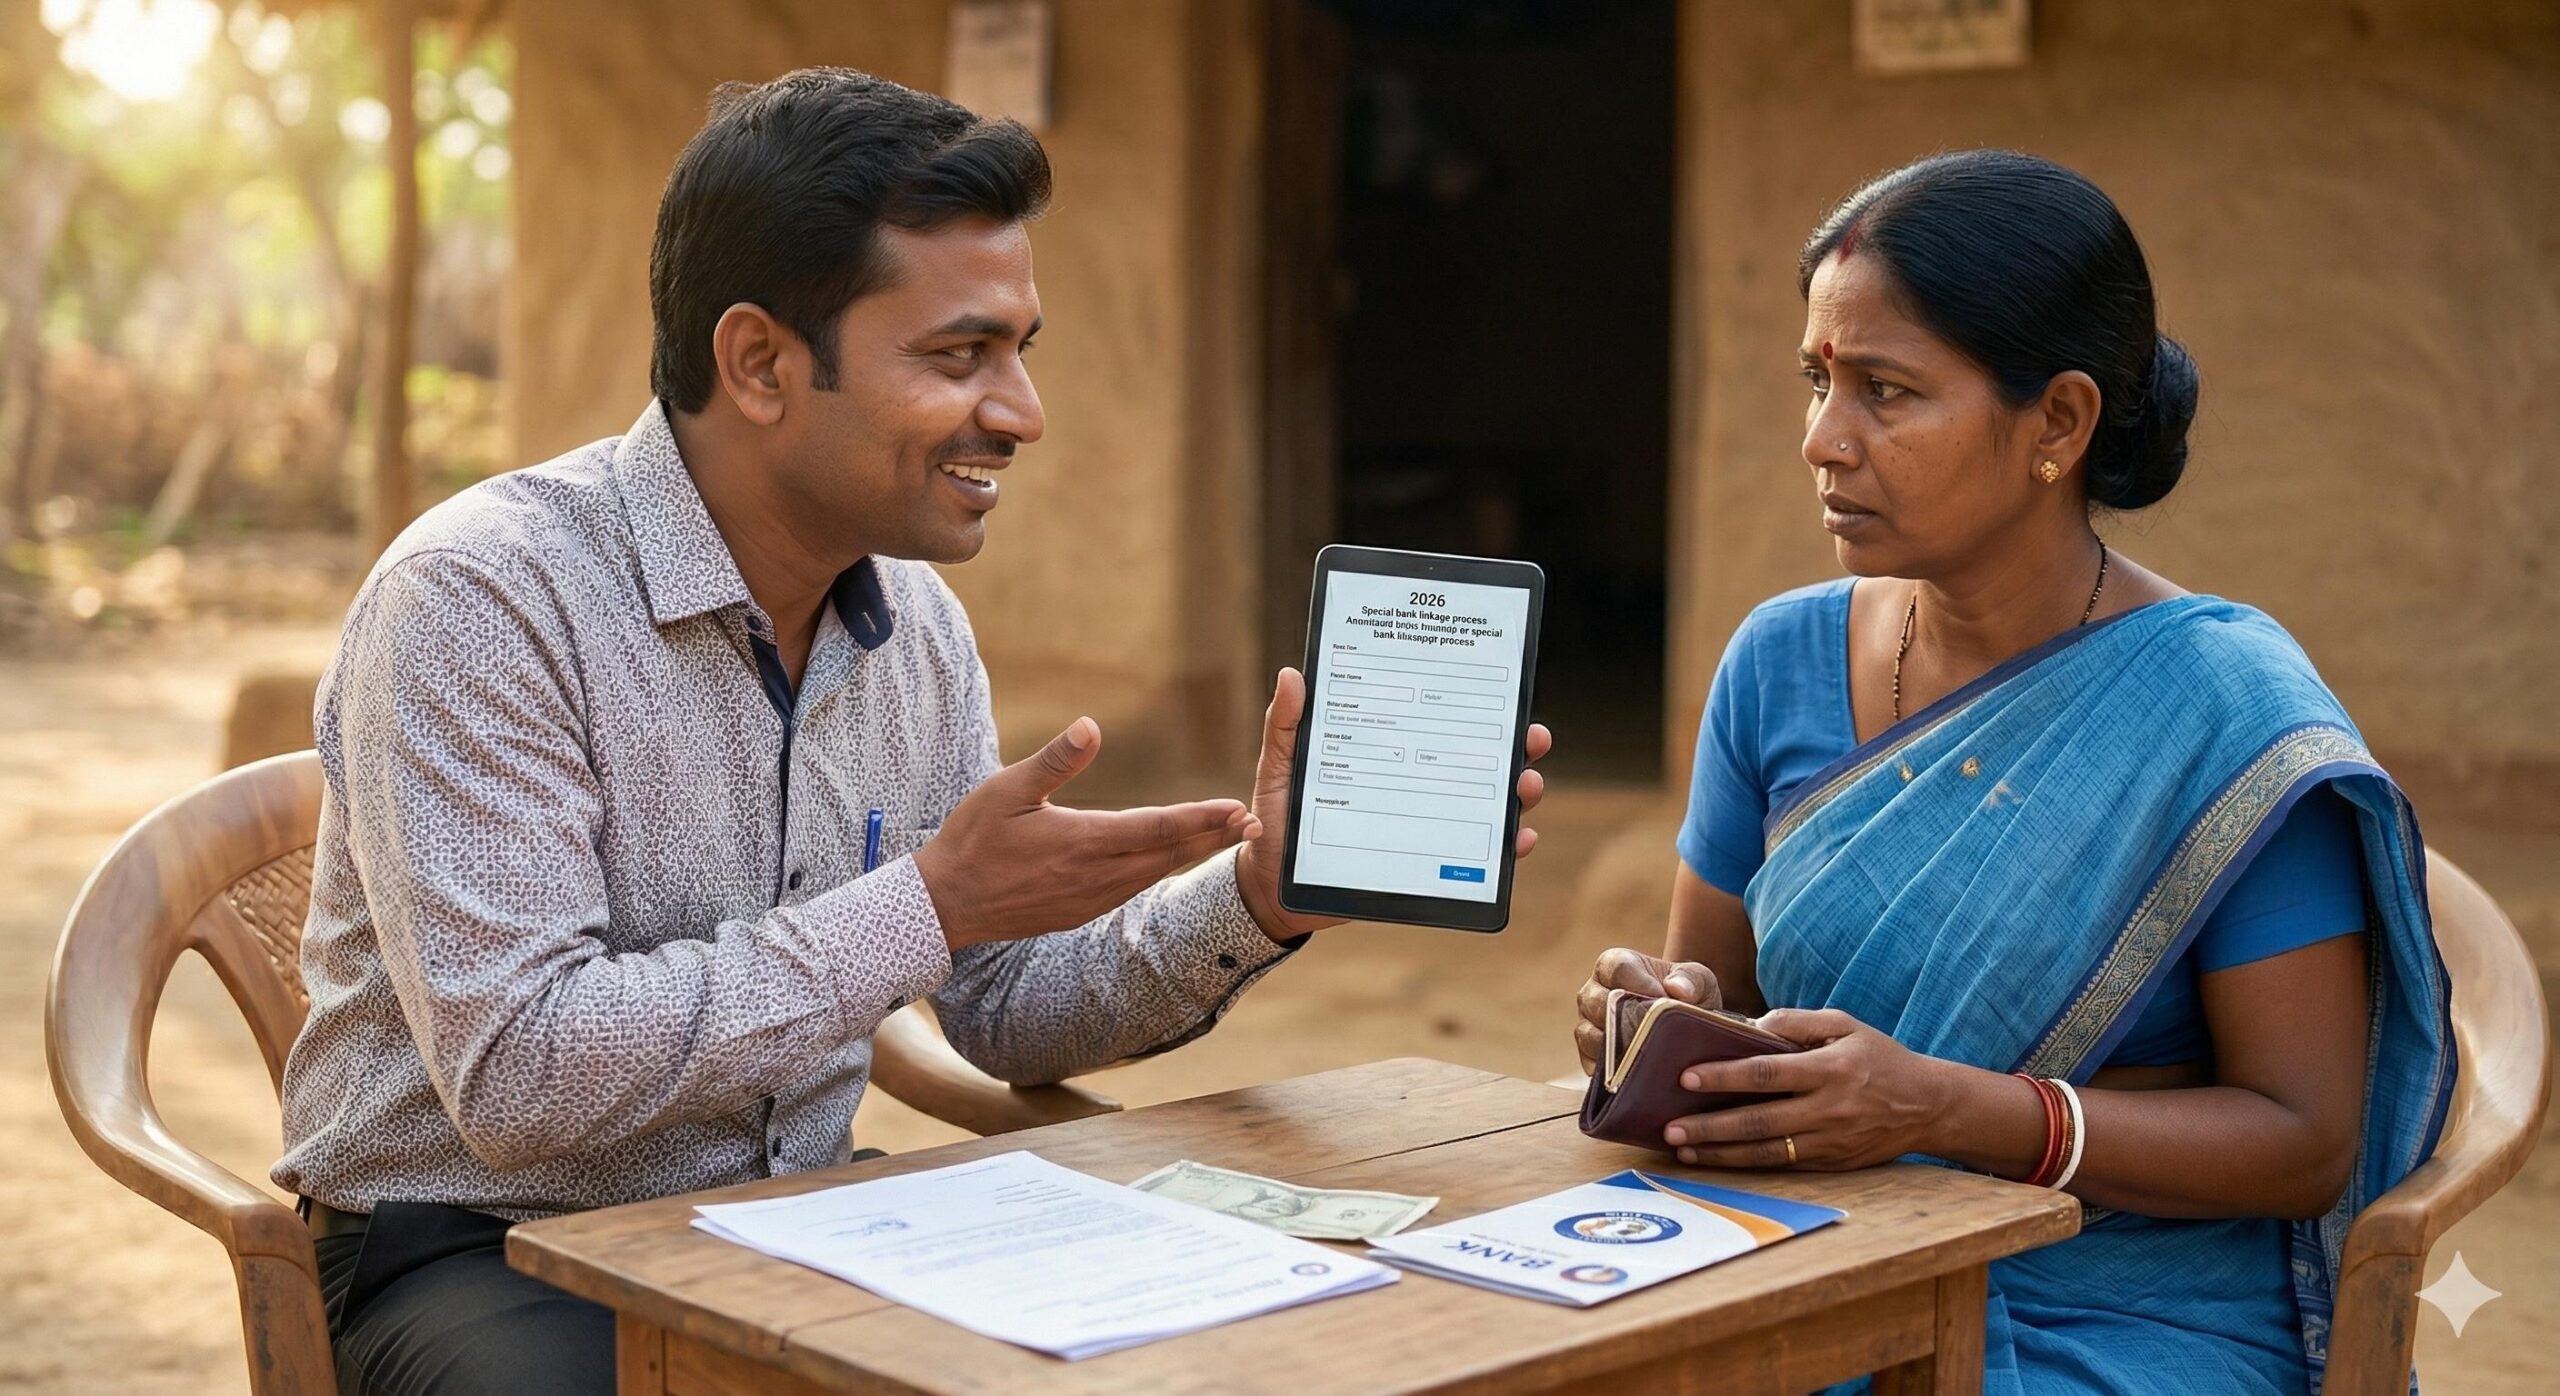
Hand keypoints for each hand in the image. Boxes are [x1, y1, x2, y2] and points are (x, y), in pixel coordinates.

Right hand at [913, 717, 1258, 950]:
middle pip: (1169, 855)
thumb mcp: (1006, 790)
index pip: (1157, 828)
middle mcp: (1096, 876)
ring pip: (1155, 875)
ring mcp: (1090, 899)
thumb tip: (1092, 726)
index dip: (1201, 818)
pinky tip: (1173, 861)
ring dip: (1193, 855)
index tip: (1237, 808)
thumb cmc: (972, 840)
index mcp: (1082, 841)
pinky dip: (1162, 871)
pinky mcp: (1080, 911)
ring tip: (1226, 836)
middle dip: (1213, 837)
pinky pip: (1134, 888)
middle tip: (1254, 823)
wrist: (945, 905)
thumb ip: (1055, 760)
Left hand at [1233, 666, 1553, 942]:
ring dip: (1519, 794)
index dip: (1475, 709)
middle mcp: (1418, 786)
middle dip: (1515, 748)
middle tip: (1530, 739)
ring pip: (1488, 806)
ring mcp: (1428, 826)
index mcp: (1389, 754)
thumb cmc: (1277, 820)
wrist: (1273, 886)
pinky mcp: (1429, 867)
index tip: (1504, 693)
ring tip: (1525, 787)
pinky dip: (1507, 850)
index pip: (1439, 725)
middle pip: (1477, 762)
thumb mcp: (1279, 768)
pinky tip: (1520, 840)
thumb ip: (1286, 725)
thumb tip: (1293, 674)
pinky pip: (1479, 862)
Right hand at [1573, 948, 1718, 1076]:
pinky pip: (1591, 1062)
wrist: (1684, 1026)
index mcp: (1616, 964)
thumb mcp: (1700, 982)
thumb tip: (1676, 989)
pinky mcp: (1588, 1052)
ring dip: (1616, 1047)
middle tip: (1653, 1033)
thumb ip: (1692, 979)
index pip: (1616, 968)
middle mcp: (1594, 991)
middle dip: (1625, 1018)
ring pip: (1589, 1034)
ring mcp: (1588, 1022)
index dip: (1637, 983)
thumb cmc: (1688, 996)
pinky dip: (1609, 1071)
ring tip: (1644, 1055)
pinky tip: (1631, 1074)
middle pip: (1597, 1002)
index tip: (1661, 998)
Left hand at [1658, 1008, 1955, 1170]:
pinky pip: (1780, 1164)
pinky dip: (1744, 1163)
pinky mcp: (1831, 1162)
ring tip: (1682, 1147)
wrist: (1928, 1105)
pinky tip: (1715, 1158)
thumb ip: (1797, 1021)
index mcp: (1830, 1069)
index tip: (1687, 1076)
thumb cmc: (1879, 1057)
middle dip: (1711, 1125)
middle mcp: (1828, 1109)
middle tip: (1670, 1125)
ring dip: (1720, 1151)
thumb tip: (1749, 1025)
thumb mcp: (1845, 1025)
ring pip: (1766, 1150)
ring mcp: (1829, 1140)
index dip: (1725, 1076)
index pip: (1768, 1072)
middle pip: (1760, 1120)